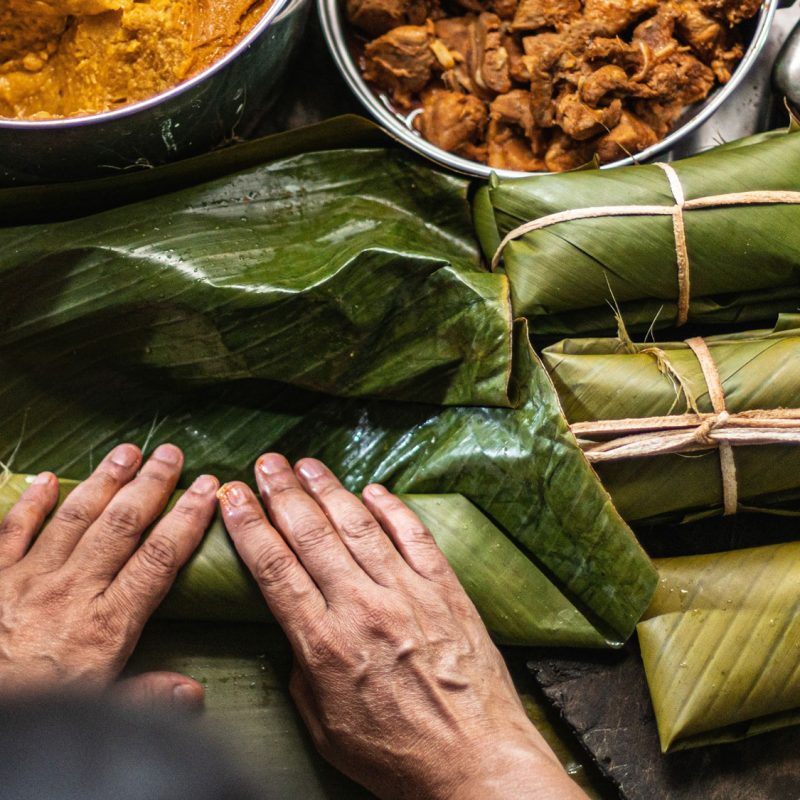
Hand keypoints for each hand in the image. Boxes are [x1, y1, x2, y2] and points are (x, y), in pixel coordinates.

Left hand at [0, 443, 216, 710]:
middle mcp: (71, 592)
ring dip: (103, 482)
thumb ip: (146, 698)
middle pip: (120, 526)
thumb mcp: (95, 713)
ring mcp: (26, 580)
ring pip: (73, 519)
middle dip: (149, 485)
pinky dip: (31, 503)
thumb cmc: (36, 710)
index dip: (187, 520)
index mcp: (105, 626)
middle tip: (170, 453)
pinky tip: (48, 479)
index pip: (158, 559)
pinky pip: (12, 531)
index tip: (208, 490)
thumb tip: (193, 692)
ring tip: (127, 452)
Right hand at [218, 455, 587, 799]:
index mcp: (326, 645)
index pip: (276, 568)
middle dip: (283, 493)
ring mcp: (409, 594)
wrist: (477, 762)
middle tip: (266, 464)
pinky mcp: (446, 590)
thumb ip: (302, 673)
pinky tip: (373, 490)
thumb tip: (297, 630)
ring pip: (360, 526)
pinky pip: (415, 536)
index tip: (233, 497)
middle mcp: (365, 608)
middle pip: (313, 535)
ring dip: (329, 490)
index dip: (249, 526)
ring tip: (307, 465)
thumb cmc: (398, 756)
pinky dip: (392, 509)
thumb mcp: (326, 729)